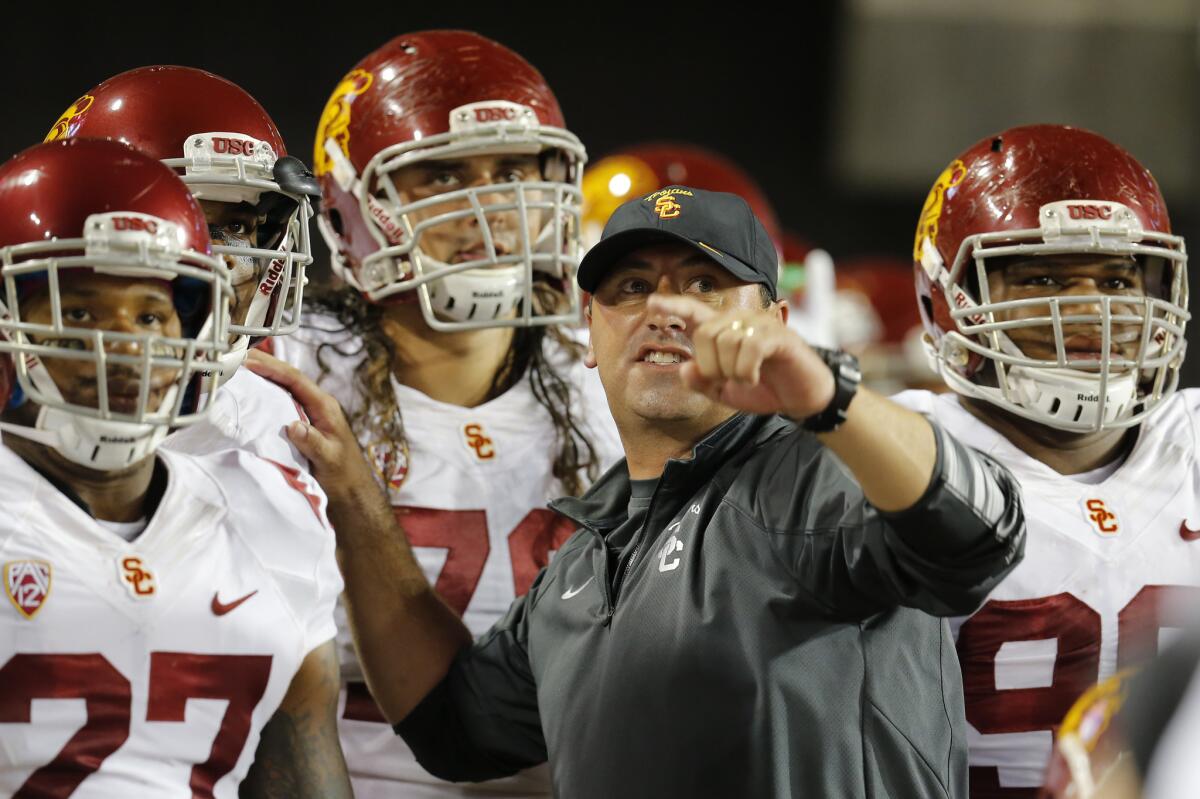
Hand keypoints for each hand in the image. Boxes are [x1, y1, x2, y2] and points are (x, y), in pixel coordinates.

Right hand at [244, 350, 373, 505]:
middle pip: (288, 377)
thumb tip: (293, 425)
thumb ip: (312, 442)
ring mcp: (310, 412)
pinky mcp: (303, 423)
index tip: (248, 360)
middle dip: (264, 365)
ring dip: (263, 377)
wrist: (351, 490)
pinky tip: (250, 394)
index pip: (296, 380)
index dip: (272, 368)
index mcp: (324, 406)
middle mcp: (317, 404)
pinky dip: (266, 394)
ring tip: (238, 368)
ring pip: (284, 387)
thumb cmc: (342, 474)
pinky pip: (282, 402)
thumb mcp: (328, 458)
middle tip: (236, 355)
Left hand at [648, 294, 834, 418]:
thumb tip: (685, 368)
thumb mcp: (725, 392)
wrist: (803, 397)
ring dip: (732, 372)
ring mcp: (758, 324)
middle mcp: (738, 320)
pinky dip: (746, 371)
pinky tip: (754, 378)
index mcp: (722, 331)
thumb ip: (702, 382)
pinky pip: (748, 348)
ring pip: (726, 342)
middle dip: (711, 366)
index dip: (672, 306)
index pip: (693, 312)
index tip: (651, 302)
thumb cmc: (764, 388)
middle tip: (727, 381)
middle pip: (705, 334)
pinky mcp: (777, 335)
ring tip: (746, 379)